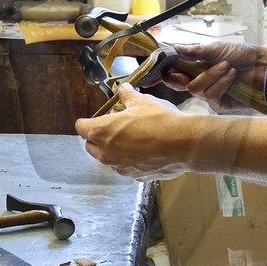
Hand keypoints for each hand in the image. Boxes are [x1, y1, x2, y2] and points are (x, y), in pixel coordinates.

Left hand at [75, 86, 192, 180]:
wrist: (185, 145)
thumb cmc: (161, 121)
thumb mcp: (143, 102)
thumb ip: (128, 97)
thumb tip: (123, 89)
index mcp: (102, 132)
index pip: (81, 127)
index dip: (87, 122)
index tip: (95, 119)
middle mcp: (106, 153)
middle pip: (91, 146)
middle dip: (97, 138)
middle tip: (113, 128)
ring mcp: (120, 167)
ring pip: (108, 159)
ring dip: (114, 150)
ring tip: (132, 139)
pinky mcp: (135, 176)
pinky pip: (126, 167)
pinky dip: (130, 160)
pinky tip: (145, 151)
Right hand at [164, 41, 266, 112]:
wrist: (263, 67)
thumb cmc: (242, 55)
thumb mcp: (216, 48)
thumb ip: (194, 51)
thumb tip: (174, 47)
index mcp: (196, 68)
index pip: (175, 73)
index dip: (165, 73)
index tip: (160, 71)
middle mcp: (200, 82)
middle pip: (180, 84)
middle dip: (185, 76)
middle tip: (194, 66)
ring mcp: (210, 94)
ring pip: (196, 89)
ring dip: (212, 75)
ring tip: (228, 66)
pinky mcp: (219, 105)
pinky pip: (211, 96)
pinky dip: (221, 84)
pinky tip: (231, 76)